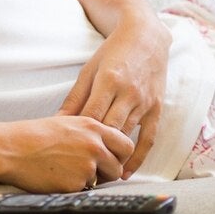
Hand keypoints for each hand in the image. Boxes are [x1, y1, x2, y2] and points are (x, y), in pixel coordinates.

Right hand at [0, 116, 134, 192]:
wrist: (10, 149)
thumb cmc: (34, 136)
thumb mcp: (68, 123)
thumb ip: (91, 133)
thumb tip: (107, 146)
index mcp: (93, 128)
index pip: (126, 144)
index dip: (121, 155)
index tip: (112, 159)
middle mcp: (94, 145)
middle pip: (118, 166)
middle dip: (110, 172)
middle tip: (95, 172)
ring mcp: (85, 165)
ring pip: (102, 180)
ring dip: (90, 179)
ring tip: (67, 170)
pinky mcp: (74, 183)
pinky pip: (83, 189)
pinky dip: (73, 186)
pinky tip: (56, 176)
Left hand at [59, 16, 170, 176]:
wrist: (147, 37)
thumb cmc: (113, 53)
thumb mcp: (90, 70)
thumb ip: (75, 98)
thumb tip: (57, 122)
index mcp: (109, 80)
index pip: (91, 116)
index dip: (79, 137)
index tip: (66, 153)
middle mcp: (129, 93)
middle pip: (109, 130)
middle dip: (94, 151)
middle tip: (78, 170)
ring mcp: (145, 102)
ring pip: (126, 136)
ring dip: (112, 157)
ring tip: (96, 176)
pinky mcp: (157, 108)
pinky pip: (148, 138)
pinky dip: (138, 158)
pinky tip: (125, 172)